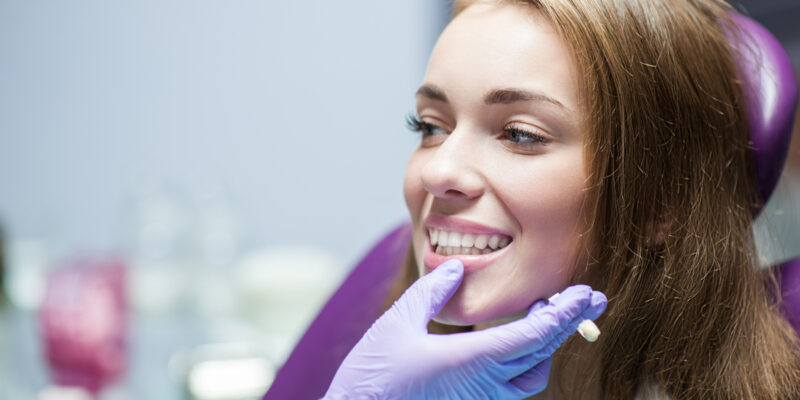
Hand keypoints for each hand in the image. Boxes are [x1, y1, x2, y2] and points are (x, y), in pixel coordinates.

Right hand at [324, 259, 606, 398]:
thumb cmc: (373, 378)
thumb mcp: (397, 324)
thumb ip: (431, 294)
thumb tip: (457, 269)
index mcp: (471, 361)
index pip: (534, 335)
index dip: (563, 313)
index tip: (584, 294)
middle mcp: (483, 386)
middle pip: (541, 353)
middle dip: (567, 323)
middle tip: (588, 299)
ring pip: (531, 376)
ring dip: (545, 345)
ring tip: (546, 316)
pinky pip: (511, 387)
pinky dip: (524, 361)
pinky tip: (515, 344)